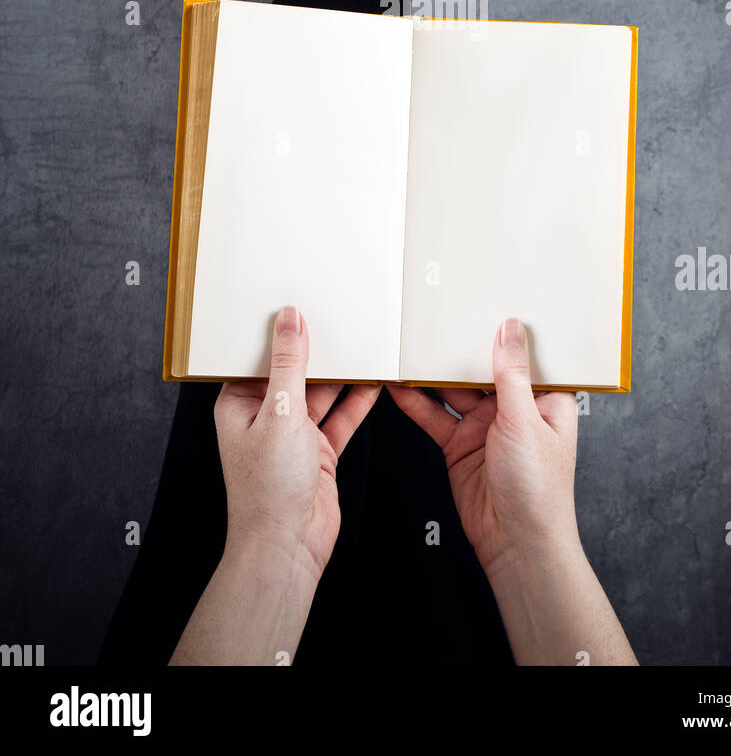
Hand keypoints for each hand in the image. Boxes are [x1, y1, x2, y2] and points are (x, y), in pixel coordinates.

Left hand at [214, 305, 379, 584]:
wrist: (288, 547)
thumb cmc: (268, 488)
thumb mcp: (279, 412)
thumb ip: (289, 363)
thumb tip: (290, 318)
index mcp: (239, 404)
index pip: (257, 356)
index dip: (276, 330)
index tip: (297, 299)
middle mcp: (265, 416)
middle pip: (293, 371)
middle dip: (314, 347)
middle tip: (336, 312)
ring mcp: (294, 434)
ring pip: (321, 392)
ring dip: (341, 372)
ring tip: (362, 339)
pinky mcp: (320, 450)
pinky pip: (342, 417)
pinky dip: (358, 400)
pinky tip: (374, 379)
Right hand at [387, 318, 578, 576]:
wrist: (515, 544)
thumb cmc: (539, 489)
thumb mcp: (526, 421)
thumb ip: (511, 374)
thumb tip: (509, 328)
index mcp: (545, 399)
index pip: (528, 354)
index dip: (511, 329)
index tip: (491, 298)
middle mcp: (515, 408)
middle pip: (485, 367)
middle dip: (464, 345)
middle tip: (440, 314)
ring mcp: (485, 426)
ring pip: (455, 390)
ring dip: (435, 372)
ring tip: (412, 345)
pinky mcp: (459, 444)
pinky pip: (435, 416)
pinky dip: (416, 402)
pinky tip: (398, 386)